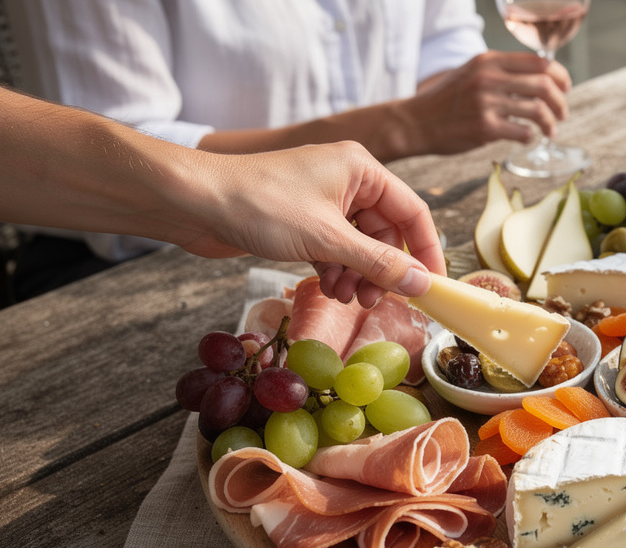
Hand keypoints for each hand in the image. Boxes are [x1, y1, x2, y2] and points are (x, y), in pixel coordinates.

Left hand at [179, 141, 445, 306]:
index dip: (426, 251)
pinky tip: (326, 287)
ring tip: (345, 297)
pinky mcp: (302, 220)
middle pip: (386, 233)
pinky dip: (336, 270)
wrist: (192, 202)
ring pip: (359, 245)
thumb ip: (379, 264)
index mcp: (361, 169)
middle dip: (383, 270)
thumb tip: (421, 285)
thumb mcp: (328, 239)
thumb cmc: (259, 204)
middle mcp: (347, 180)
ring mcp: (323, 201)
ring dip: (358, 275)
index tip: (433, 287)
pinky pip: (335, 249)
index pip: (412, 212)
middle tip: (376, 301)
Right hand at [398, 50, 571, 154]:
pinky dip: (530, 137)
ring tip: (550, 131)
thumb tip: (539, 80)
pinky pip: (523, 133)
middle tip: (562, 114)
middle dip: (560, 102)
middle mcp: (489, 78)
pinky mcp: (485, 128)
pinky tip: (526, 139)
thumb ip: (501, 72)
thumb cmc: (447, 100)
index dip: (560, 76)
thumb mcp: (472, 72)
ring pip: (538, 111)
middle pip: (544, 85)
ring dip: (551, 123)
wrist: (416, 121)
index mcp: (489, 61)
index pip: (539, 62)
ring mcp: (487, 103)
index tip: (565, 88)